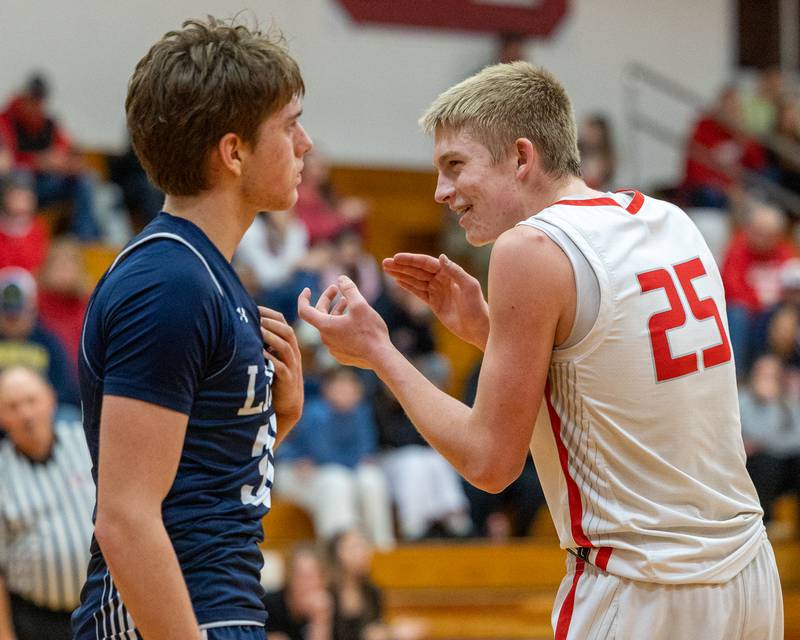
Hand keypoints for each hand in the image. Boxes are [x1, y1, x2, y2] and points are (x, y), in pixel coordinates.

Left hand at [259, 307, 302, 427]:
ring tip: (258, 331)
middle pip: (287, 331)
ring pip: (286, 347)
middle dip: (271, 322)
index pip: (283, 323)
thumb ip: (263, 344)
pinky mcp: (288, 381)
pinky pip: (281, 367)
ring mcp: (292, 367)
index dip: (270, 314)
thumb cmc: (274, 378)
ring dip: (271, 337)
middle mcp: (293, 354)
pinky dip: (271, 359)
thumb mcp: (271, 357)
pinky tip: (259, 354)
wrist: (287, 404)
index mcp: (289, 345)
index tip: (254, 307)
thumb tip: (241, 328)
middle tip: (256, 317)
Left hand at [297, 276, 392, 369]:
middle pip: (320, 316)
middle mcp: (325, 339)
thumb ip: (349, 289)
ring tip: (349, 302)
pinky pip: (338, 337)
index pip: (304, 310)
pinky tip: (355, 321)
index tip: (307, 289)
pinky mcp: (342, 356)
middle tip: (337, 288)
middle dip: (327, 300)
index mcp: (325, 326)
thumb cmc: (370, 331)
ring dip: (337, 312)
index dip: (303, 298)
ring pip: (330, 326)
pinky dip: (342, 325)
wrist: (381, 358)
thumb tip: (341, 278)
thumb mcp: (360, 305)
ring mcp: (333, 349)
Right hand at [383, 253, 489, 349]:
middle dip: (401, 266)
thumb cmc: (477, 307)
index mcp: (449, 272)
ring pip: (415, 280)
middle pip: (418, 270)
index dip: (411, 260)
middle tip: (385, 263)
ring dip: (401, 274)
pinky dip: (407, 286)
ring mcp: (437, 290)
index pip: (426, 263)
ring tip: (386, 270)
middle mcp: (442, 279)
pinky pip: (418, 292)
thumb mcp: (469, 286)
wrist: (478, 328)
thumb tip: (441, 256)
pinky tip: (397, 281)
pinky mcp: (434, 303)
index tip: (396, 258)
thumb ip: (455, 271)